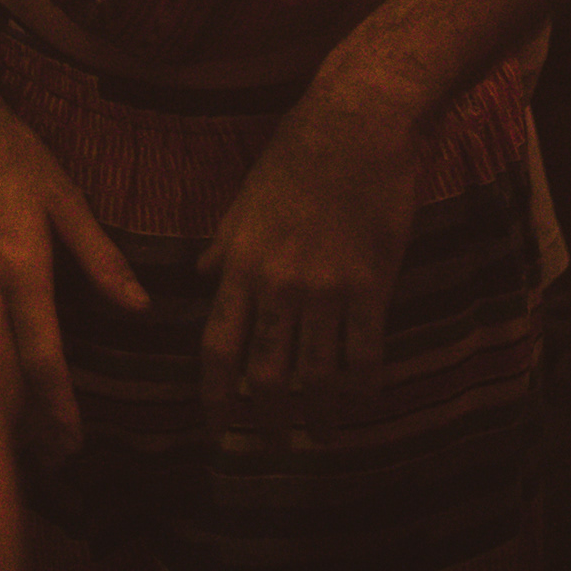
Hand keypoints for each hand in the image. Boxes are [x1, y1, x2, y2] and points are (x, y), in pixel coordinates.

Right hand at [0, 53, 146, 465]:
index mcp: (20, 269)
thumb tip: (139, 307)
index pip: (42, 358)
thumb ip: (99, 257)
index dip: (59, 410)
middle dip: (28, 422)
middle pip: (2, 373)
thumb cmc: (6, 148)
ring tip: (26, 437)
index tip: (75, 447)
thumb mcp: (63, 196)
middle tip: (55, 460)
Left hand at [198, 68, 423, 433]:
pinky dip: (363, 392)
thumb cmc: (297, 154)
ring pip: (317, 375)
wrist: (357, 124)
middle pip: (266, 375)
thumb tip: (199, 275)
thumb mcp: (246, 197)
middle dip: (267, 420)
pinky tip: (362, 408)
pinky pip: (365, 355)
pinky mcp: (371, 284)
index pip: (217, 348)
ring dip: (317, 417)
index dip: (215, 397)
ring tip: (318, 438)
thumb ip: (224, 244)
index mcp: (241, 262)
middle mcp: (278, 284)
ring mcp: (326, 288)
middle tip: (271, 445)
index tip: (216, 429)